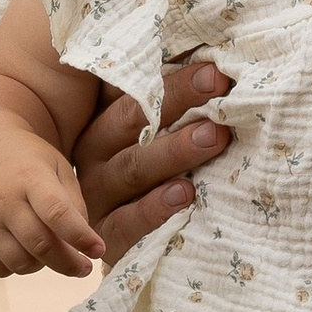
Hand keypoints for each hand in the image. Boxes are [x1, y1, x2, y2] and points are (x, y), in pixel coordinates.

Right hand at [0, 117, 105, 279]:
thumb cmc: (29, 164)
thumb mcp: (57, 169)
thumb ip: (74, 205)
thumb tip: (83, 249)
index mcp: (30, 176)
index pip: (57, 214)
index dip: (80, 237)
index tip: (98, 251)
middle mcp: (2, 199)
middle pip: (40, 245)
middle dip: (68, 263)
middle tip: (84, 268)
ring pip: (20, 263)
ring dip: (42, 264)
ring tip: (49, 250)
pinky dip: (17, 267)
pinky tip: (23, 249)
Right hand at [74, 57, 235, 262]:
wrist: (126, 249)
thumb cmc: (153, 177)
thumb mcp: (154, 135)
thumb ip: (169, 102)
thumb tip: (211, 62)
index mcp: (104, 121)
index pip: (131, 89)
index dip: (169, 75)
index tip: (210, 62)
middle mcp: (94, 154)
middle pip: (130, 120)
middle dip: (176, 99)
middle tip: (216, 82)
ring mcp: (97, 194)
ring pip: (133, 168)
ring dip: (174, 151)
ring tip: (213, 136)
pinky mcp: (107, 236)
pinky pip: (128, 221)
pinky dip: (156, 208)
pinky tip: (185, 193)